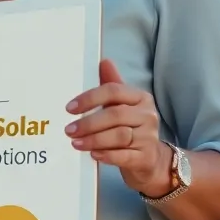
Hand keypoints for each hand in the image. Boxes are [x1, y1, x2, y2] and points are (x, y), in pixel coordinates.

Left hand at [65, 59, 173, 196]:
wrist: (150, 158)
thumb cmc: (130, 127)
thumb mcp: (122, 105)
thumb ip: (112, 85)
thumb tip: (104, 61)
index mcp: (140, 97)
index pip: (114, 91)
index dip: (90, 98)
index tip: (69, 108)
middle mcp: (147, 115)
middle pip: (115, 115)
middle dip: (89, 122)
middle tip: (69, 129)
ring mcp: (149, 137)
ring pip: (119, 136)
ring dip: (94, 140)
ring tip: (75, 143)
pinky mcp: (146, 157)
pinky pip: (124, 156)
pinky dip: (107, 155)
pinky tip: (93, 155)